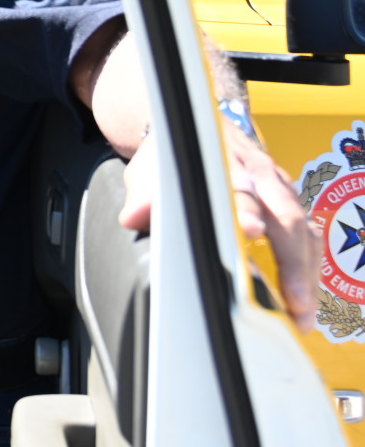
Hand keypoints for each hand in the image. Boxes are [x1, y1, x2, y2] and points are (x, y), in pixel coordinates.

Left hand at [119, 125, 314, 332]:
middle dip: (291, 259)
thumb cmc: (170, 160)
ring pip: (305, 232)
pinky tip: (304, 302)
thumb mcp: (150, 171)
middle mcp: (260, 173)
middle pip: (286, 216)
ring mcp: (280, 189)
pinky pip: (310, 238)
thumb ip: (145, 196)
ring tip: (302, 315)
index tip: (250, 232)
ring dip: (306, 274)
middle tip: (293, 299)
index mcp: (223, 162)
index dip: (245, 210)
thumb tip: (136, 216)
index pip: (238, 188)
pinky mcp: (290, 203)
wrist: (191, 131)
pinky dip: (310, 271)